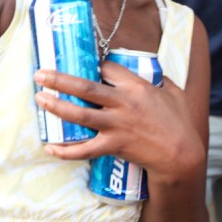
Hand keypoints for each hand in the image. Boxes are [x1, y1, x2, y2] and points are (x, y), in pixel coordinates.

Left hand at [34, 61, 203, 176]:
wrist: (182, 156)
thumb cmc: (180, 123)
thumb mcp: (175, 93)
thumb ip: (162, 80)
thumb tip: (154, 72)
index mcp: (137, 86)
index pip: (108, 68)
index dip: (95, 66)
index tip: (87, 67)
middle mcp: (123, 103)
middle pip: (85, 88)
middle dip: (60, 79)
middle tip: (39, 74)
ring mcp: (117, 125)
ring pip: (80, 114)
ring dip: (57, 106)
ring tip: (39, 98)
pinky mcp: (114, 145)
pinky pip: (85, 149)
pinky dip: (66, 150)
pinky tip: (50, 147)